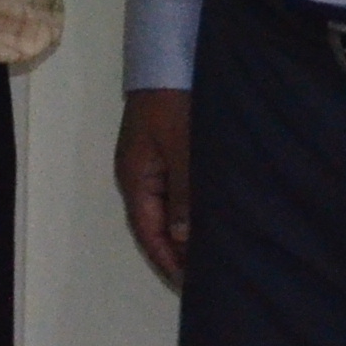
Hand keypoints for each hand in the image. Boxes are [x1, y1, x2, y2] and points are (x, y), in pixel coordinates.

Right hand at [115, 88, 191, 291]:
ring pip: (166, 212)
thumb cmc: (173, 104)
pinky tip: (207, 221)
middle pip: (155, 227)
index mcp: (136, 180)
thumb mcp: (182, 149)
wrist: (167, 61)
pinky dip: (188, 213)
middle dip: (176, 253)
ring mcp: (151, 166)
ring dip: (184, 234)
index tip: (190, 285)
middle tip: (205, 277)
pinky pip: (175, 194)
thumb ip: (184, 194)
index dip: (168, 260)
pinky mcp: (165, 155)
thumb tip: (183, 237)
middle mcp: (139, 178)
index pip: (149, 233)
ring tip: (210, 256)